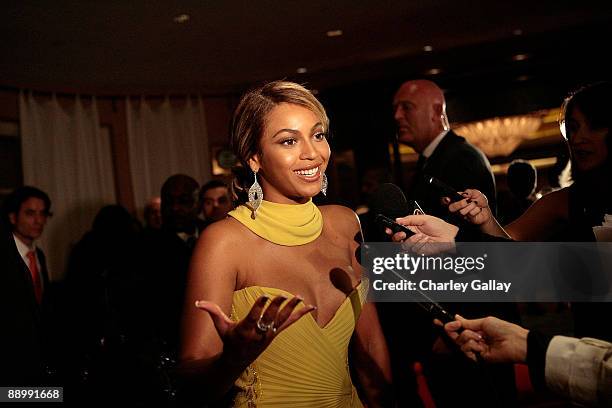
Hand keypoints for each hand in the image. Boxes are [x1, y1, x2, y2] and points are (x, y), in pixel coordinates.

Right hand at [195, 295, 315, 365]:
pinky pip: (289, 323)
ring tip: (298, 297)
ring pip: (282, 320)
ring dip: (291, 309)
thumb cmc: (228, 340)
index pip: (254, 316)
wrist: (238, 360)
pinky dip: (300, 315)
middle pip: (269, 318)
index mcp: (245, 329)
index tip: (265, 295)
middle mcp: (258, 333)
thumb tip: (198, 302)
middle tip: (283, 295)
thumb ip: (212, 312)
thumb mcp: (220, 326)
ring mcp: (268, 334)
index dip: (260, 306)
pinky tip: (310, 307)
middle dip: (277, 307)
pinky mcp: (275, 334)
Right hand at [386, 214, 456, 254]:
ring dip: (413, 240)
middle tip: (402, 233)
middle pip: (396, 239)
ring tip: (422, 235)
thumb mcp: (424, 218)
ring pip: (405, 245)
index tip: (388, 228)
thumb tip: (398, 219)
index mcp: (411, 227)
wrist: (450, 236)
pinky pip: (413, 249)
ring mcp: (415, 244)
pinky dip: (419, 244)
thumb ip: (409, 219)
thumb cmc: (440, 226)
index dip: (391, 229)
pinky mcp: (419, 251)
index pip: (397, 229)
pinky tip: (425, 240)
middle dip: (397, 236)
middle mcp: (411, 236)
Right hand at [443, 315, 528, 363]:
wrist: (515, 342)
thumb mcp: (484, 321)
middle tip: (458, 328)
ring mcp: (475, 348)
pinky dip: (472, 347)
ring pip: (460, 343)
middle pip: (455, 336)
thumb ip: (468, 322)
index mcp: (476, 329)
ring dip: (469, 338)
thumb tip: (456, 318)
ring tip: (481, 339)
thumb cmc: (504, 329)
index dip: (448, 326)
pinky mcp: (477, 357)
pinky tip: (481, 346)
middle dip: (454, 331)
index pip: (458, 328)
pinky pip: (466, 351)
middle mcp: (474, 339)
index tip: (438, 321)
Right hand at [446, 189, 491, 225]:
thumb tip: (464, 194)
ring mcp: (461, 215)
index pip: (445, 200)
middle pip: (451, 208)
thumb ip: (469, 192)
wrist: (486, 210)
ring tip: (475, 204)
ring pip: (462, 212)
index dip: (444, 200)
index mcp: (456, 200)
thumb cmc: (479, 201)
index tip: (447, 199)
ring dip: (471, 206)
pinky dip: (477, 209)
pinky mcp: (468, 219)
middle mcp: (456, 208)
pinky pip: (470, 214)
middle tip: (467, 201)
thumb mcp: (475, 192)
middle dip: (459, 204)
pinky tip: (478, 209)